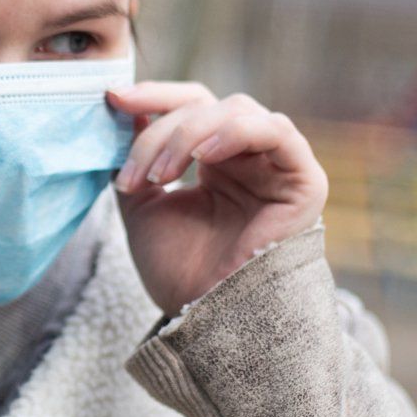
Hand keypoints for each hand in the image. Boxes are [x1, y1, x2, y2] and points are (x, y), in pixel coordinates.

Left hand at [107, 83, 328, 313]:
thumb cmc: (180, 274)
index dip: (153, 97)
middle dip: (161, 131)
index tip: (111, 98)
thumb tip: (125, 108)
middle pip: (207, 105)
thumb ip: (137, 159)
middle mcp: (250, 158)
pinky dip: (236, 132)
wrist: (208, 320)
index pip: (191, 105)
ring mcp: (278, 166)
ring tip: (160, 176)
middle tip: (133, 175)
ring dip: (188, 135)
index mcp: (218, 162)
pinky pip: (277, 131)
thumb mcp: (142, 208)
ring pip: (236, 111)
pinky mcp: (304, 181)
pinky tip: (205, 155)